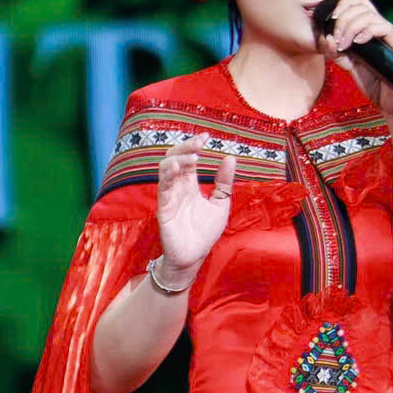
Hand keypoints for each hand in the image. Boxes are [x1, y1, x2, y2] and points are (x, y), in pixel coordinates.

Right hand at [156, 146, 234, 275]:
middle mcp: (177, 186)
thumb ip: (223, 182)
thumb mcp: (221, 203)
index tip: (207, 137)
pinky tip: (179, 168)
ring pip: (165, 168)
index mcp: (189, 184)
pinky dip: (169, 175)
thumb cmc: (204, 232)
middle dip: (186, 147)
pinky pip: (162, 187)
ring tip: (194, 157)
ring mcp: (169, 196)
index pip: (188, 158)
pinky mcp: (163, 207)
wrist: (194, 256)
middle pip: (174, 158)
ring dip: (178, 159)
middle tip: (200, 142)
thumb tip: (230, 157)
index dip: (194, 145)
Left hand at [316, 0, 392, 119]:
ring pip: (369, 15)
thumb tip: (326, 37)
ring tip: (344, 45)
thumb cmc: (371, 81)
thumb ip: (335, 51)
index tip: (331, 21)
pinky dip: (366, 32)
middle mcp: (381, 26)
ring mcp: (390, 33)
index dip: (343, 6)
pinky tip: (357, 43)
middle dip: (343, 20)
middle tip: (336, 39)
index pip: (357, 2)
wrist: (387, 100)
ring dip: (350, 28)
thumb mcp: (347, 64)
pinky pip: (381, 27)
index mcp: (369, 27)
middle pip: (361, 5)